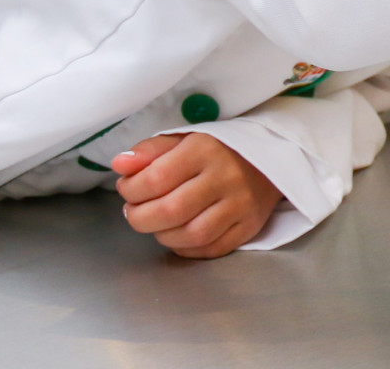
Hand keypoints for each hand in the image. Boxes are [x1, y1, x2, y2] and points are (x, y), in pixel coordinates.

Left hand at [111, 132, 281, 258]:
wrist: (270, 156)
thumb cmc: (217, 149)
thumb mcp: (183, 139)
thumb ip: (149, 151)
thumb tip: (119, 165)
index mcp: (205, 149)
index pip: (155, 178)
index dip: (130, 190)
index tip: (127, 189)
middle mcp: (225, 177)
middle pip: (170, 211)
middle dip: (140, 218)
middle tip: (134, 212)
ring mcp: (240, 204)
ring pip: (190, 235)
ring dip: (162, 235)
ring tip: (157, 223)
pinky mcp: (250, 226)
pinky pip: (210, 249)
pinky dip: (186, 248)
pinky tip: (178, 235)